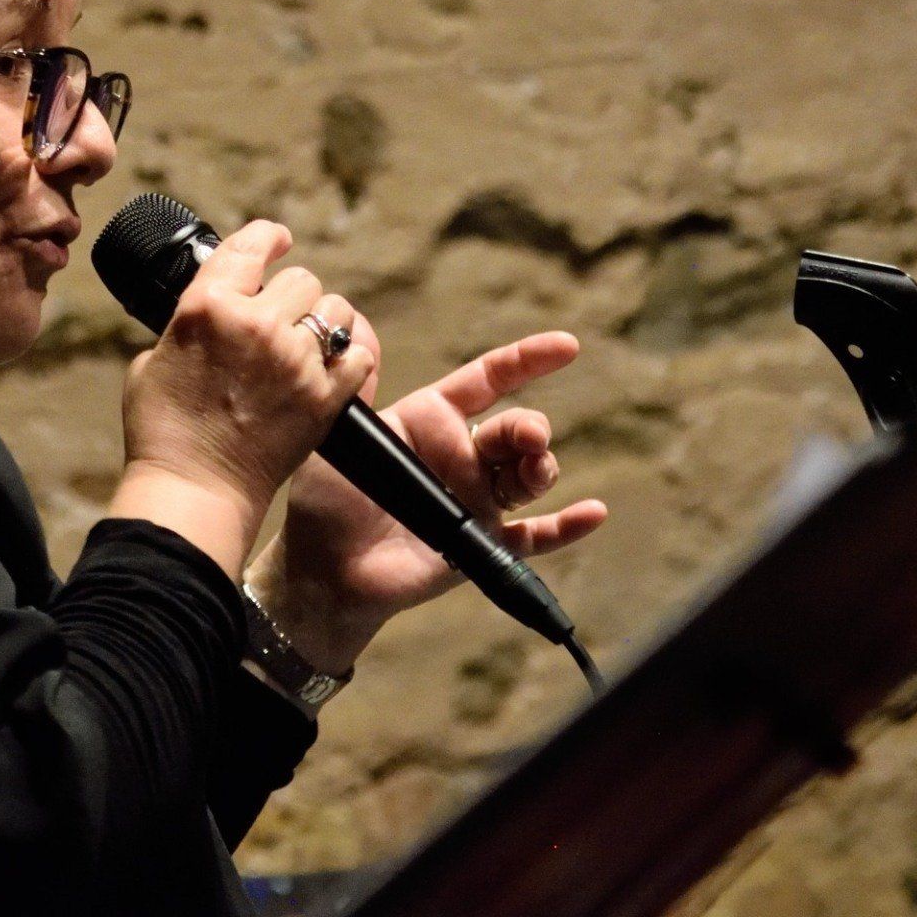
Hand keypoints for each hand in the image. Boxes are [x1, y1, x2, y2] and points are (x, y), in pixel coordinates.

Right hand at [110, 221, 374, 578]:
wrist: (194, 489)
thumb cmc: (162, 431)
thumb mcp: (152, 361)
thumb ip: (186, 328)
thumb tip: (207, 319)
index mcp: (208, 306)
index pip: (250, 245)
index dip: (270, 237)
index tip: (280, 240)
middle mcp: (256, 325)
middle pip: (301, 280)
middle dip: (293, 296)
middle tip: (282, 318)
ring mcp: (296, 360)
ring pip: (335, 311)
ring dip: (324, 323)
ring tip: (309, 344)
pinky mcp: (325, 397)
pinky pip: (358, 355)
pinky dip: (349, 360)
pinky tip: (332, 369)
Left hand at [247, 330, 607, 673]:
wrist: (322, 571)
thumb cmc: (325, 502)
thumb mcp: (337, 440)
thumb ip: (355, 396)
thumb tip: (356, 345)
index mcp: (430, 422)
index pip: (487, 381)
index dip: (525, 362)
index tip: (566, 347)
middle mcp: (460, 458)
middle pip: (512, 432)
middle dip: (529, 428)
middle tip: (527, 436)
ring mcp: (475, 502)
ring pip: (527, 477)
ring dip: (542, 468)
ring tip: (536, 469)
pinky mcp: (481, 547)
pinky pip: (533, 537)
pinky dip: (567, 527)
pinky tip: (594, 512)